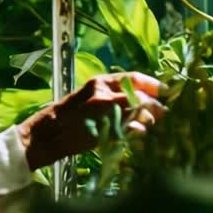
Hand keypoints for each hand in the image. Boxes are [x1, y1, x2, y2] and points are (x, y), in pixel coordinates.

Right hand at [20, 72, 165, 170]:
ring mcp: (106, 113)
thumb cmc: (66, 116)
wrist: (47, 133)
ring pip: (138, 114)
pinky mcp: (106, 131)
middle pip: (141, 97)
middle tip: (163, 112)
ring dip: (148, 119)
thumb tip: (140, 102)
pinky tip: (138, 133)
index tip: (165, 90)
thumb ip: (112, 97)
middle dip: (155, 105)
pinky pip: (131, 129)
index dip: (152, 84)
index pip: (133, 78)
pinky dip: (138, 131)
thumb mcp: (88, 98)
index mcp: (99, 82)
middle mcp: (104, 94)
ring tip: (150, 124)